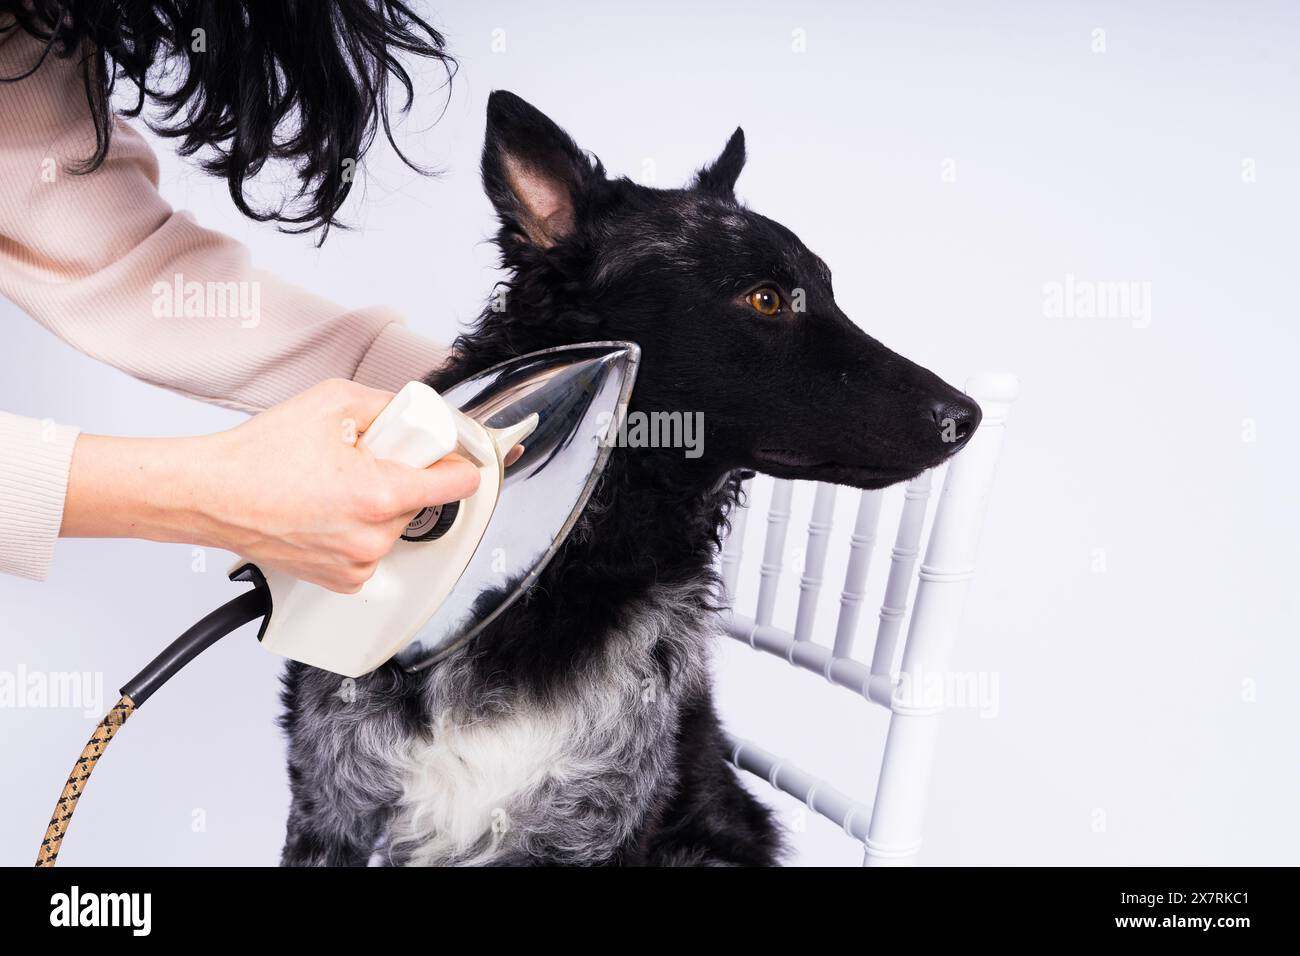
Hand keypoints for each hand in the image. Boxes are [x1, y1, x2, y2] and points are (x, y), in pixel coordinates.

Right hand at [62, 379, 480, 592]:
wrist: (208, 496)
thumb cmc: (256, 455)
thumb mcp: (332, 402)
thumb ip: (388, 404)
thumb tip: (417, 415)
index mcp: (380, 494)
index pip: (458, 483)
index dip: (458, 461)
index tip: (454, 455)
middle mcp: (373, 537)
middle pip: (423, 501)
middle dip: (403, 476)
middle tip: (364, 459)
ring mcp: (358, 565)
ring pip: (398, 525)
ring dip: (381, 504)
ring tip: (335, 485)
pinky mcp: (344, 582)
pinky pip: (374, 549)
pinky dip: (360, 530)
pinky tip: (327, 511)